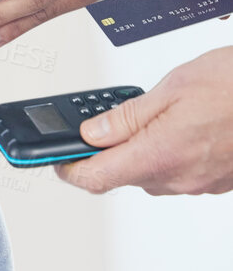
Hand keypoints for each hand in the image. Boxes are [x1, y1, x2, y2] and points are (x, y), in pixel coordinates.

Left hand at [57, 47, 232, 193]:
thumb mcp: (174, 86)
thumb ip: (128, 117)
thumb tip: (91, 134)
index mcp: (158, 156)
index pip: (93, 179)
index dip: (67, 168)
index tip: (55, 157)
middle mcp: (176, 179)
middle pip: (122, 175)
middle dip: (111, 149)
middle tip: (110, 120)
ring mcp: (198, 184)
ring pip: (152, 172)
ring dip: (146, 148)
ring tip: (163, 112)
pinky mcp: (216, 181)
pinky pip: (180, 170)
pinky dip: (174, 150)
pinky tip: (189, 123)